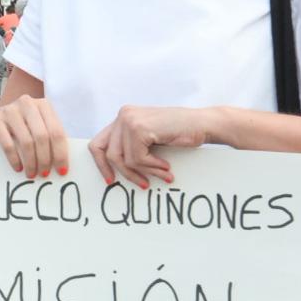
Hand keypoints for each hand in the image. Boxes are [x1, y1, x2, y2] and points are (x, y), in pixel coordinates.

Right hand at [0, 96, 68, 177]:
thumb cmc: (19, 127)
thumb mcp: (36, 126)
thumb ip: (49, 137)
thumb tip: (62, 163)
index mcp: (43, 105)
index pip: (57, 132)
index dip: (61, 153)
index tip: (61, 170)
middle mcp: (27, 104)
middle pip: (43, 137)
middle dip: (45, 159)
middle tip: (44, 174)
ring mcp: (9, 110)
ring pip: (27, 141)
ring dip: (31, 162)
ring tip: (31, 174)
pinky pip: (8, 144)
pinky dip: (15, 159)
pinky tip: (18, 168)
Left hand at [88, 105, 213, 186]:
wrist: (203, 124)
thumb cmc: (179, 134)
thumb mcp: (149, 139)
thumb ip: (131, 146)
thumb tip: (112, 171)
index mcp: (123, 117)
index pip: (97, 143)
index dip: (100, 164)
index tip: (110, 180)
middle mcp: (123, 115)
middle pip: (107, 154)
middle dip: (125, 173)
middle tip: (142, 184)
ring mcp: (130, 120)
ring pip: (124, 160)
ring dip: (145, 172)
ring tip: (163, 175)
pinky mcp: (139, 128)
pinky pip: (137, 159)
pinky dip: (152, 167)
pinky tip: (166, 167)